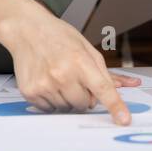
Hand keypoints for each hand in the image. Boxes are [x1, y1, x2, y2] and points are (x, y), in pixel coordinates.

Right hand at [0, 5, 141, 124]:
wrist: (27, 30)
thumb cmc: (58, 37)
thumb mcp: (86, 48)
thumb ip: (104, 71)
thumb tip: (124, 86)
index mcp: (80, 61)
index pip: (103, 89)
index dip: (115, 106)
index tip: (123, 120)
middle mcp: (62, 74)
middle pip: (85, 104)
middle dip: (84, 95)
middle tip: (75, 78)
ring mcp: (45, 84)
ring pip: (67, 108)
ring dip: (67, 97)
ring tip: (58, 76)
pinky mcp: (30, 92)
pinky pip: (49, 109)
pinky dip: (51, 99)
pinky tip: (47, 80)